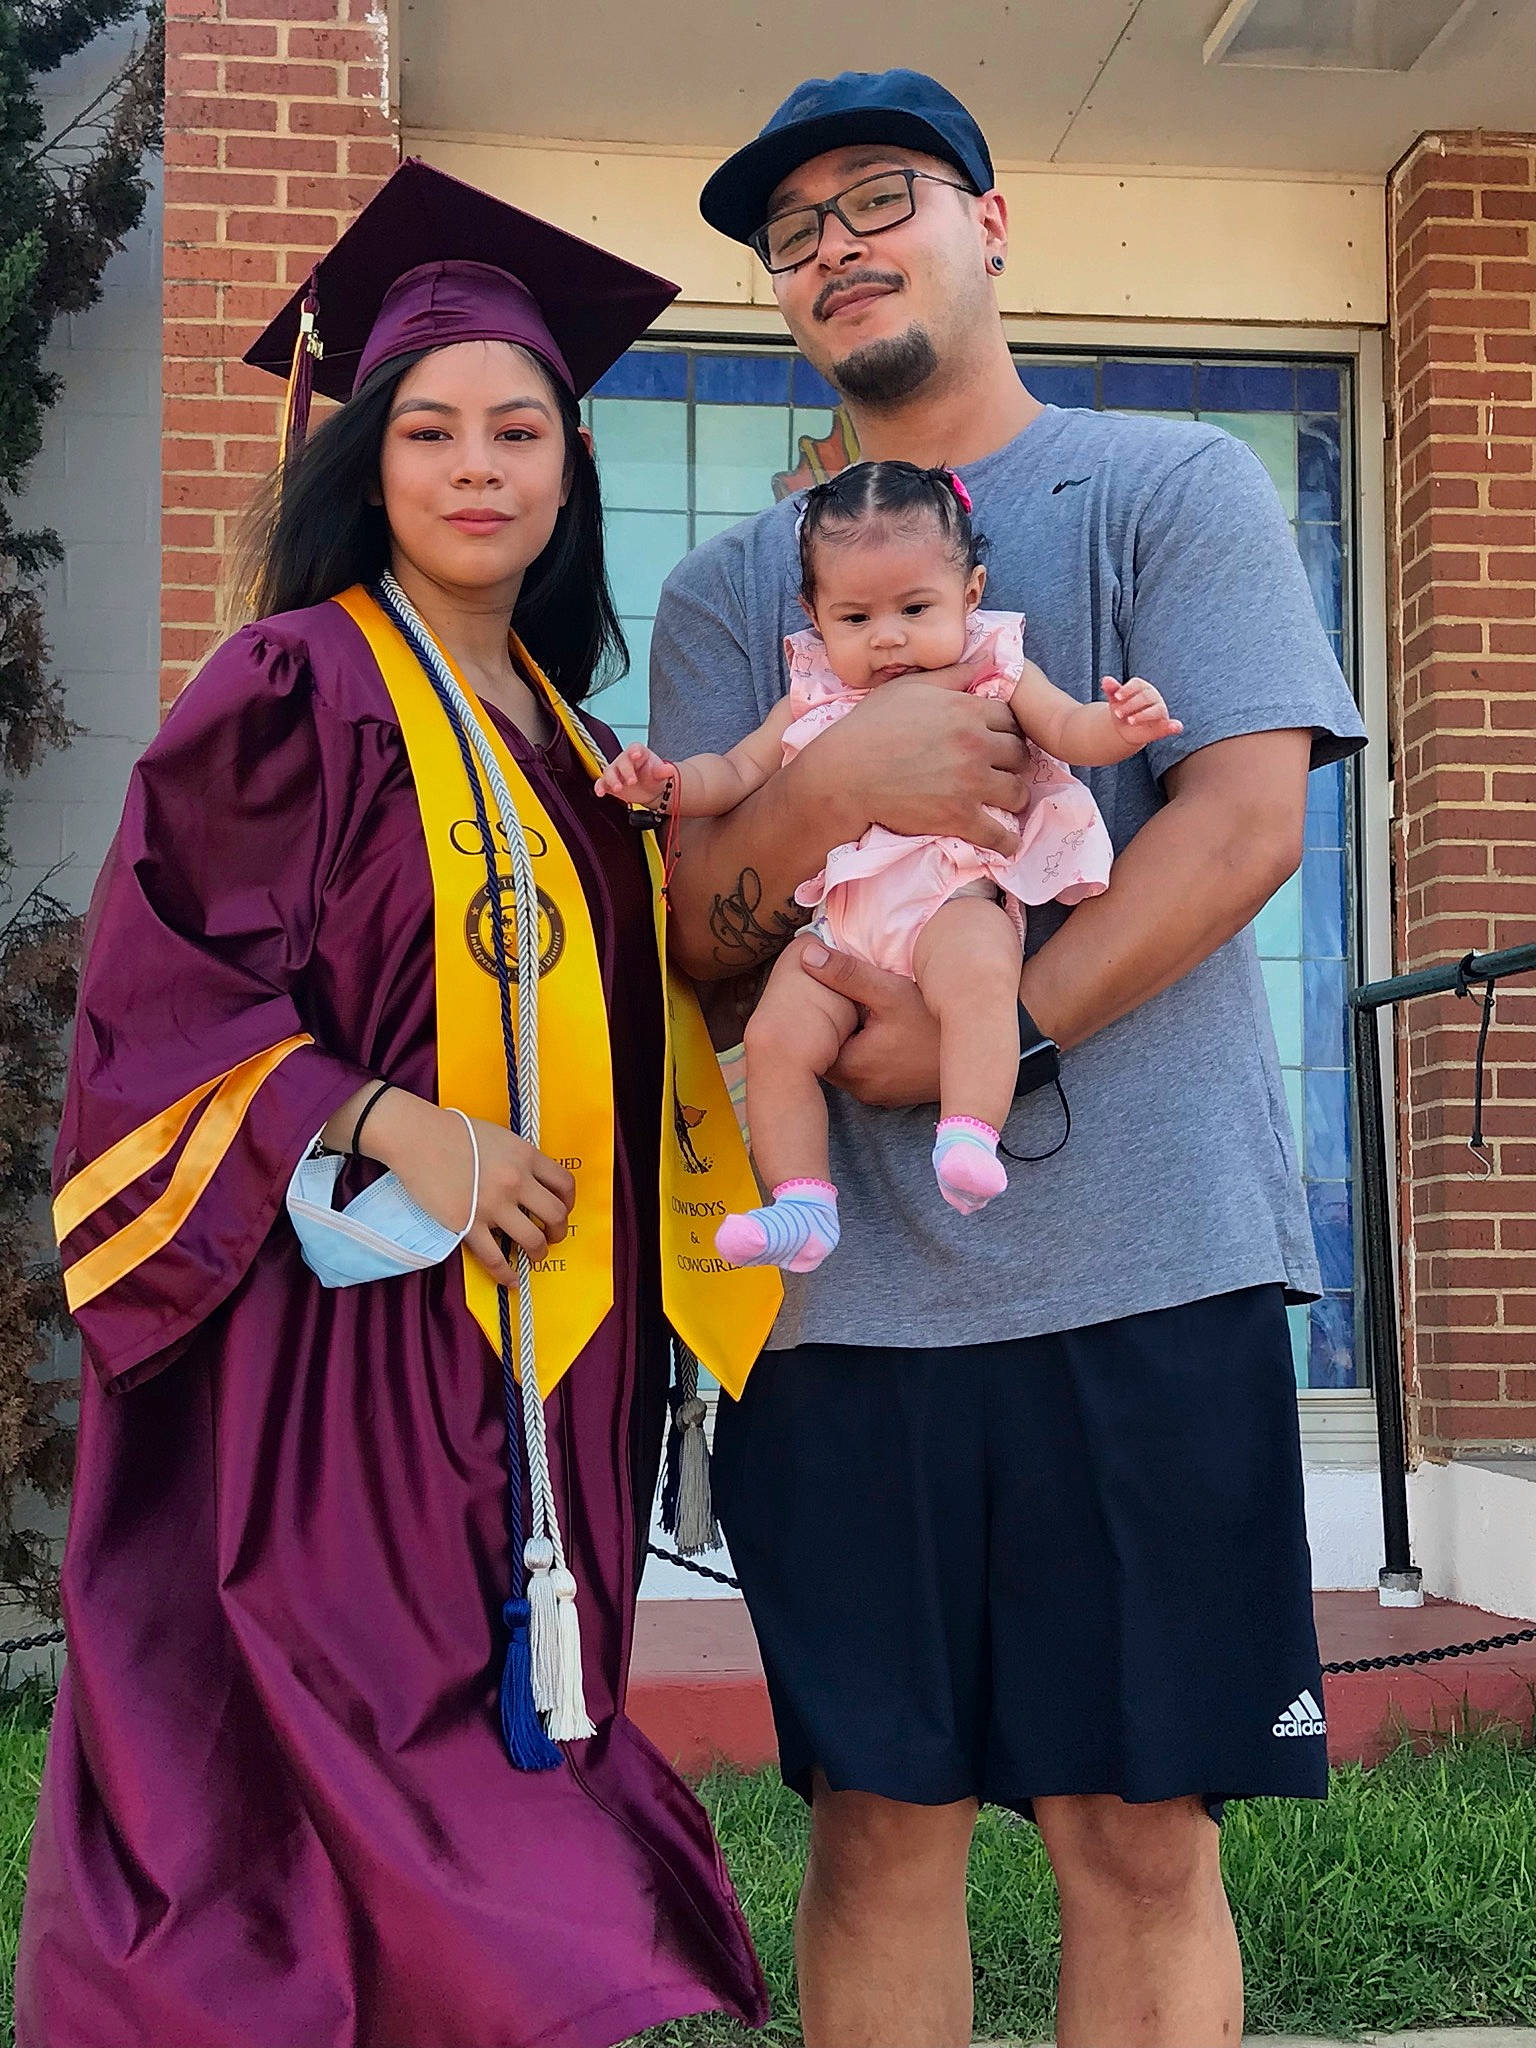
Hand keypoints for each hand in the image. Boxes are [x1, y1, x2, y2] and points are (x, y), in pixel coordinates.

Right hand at [359, 1090, 575, 1283]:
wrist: (418, 1138)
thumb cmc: (454, 1132)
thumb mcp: (499, 1137)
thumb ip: (518, 1158)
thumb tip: (530, 1178)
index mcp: (525, 1156)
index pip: (564, 1183)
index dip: (569, 1201)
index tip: (564, 1210)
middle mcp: (515, 1181)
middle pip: (555, 1214)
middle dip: (558, 1231)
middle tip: (552, 1236)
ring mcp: (493, 1205)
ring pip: (533, 1239)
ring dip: (539, 1252)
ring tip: (535, 1255)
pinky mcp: (468, 1224)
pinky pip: (495, 1257)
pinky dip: (506, 1273)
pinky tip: (511, 1279)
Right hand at [594, 742, 675, 808]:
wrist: (649, 789)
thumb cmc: (652, 775)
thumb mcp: (660, 773)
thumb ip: (663, 771)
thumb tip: (670, 770)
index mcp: (638, 753)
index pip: (635, 749)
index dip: (635, 751)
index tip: (637, 755)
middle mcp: (624, 760)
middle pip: (621, 761)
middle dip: (626, 771)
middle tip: (633, 781)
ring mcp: (615, 772)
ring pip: (610, 772)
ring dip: (613, 780)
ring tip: (618, 788)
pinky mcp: (609, 783)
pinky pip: (601, 783)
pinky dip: (600, 787)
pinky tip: (601, 793)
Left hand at [800, 942, 941, 1108]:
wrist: (981, 1053)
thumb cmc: (935, 1023)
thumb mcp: (891, 991)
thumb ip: (847, 974)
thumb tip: (807, 956)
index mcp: (852, 1068)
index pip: (811, 1042)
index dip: (812, 1015)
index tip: (815, 993)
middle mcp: (861, 1089)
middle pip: (827, 1054)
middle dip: (829, 1028)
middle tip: (832, 997)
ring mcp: (878, 1095)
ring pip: (846, 1062)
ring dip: (847, 1039)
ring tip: (854, 1011)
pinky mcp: (893, 1094)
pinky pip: (866, 1071)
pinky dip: (865, 1051)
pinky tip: (876, 1029)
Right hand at [807, 670, 1031, 857]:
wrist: (843, 775)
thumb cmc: (869, 727)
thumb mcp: (908, 688)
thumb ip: (951, 675)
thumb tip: (985, 662)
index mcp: (966, 710)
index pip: (1010, 718)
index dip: (1006, 728)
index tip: (998, 739)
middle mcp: (975, 744)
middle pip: (1019, 754)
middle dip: (1013, 761)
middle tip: (1002, 769)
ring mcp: (970, 783)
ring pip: (1017, 791)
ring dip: (1014, 797)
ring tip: (1005, 801)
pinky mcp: (959, 817)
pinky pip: (999, 834)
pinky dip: (1007, 841)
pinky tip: (1007, 842)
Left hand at [1102, 675, 1182, 746]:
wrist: (1125, 729)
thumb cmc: (1121, 711)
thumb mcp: (1115, 702)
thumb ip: (1112, 690)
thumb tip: (1105, 680)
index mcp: (1141, 687)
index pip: (1137, 685)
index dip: (1127, 690)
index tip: (1116, 697)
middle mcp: (1153, 696)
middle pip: (1144, 697)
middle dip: (1130, 705)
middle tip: (1117, 713)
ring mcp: (1160, 710)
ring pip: (1155, 710)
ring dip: (1143, 715)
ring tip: (1130, 721)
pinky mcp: (1164, 725)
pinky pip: (1170, 725)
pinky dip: (1174, 726)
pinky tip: (1177, 727)